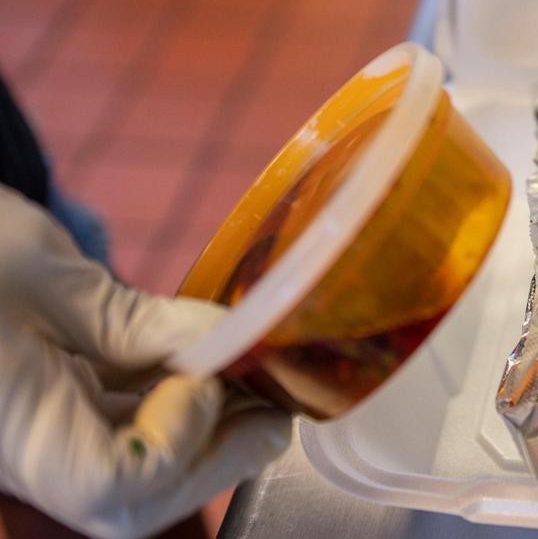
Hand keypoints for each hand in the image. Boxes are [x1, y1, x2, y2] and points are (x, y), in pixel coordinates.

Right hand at [0, 187, 290, 538]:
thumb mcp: (47, 275)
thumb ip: (139, 321)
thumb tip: (230, 340)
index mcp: (12, 430)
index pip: (109, 485)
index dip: (178, 441)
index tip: (208, 376)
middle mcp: (23, 455)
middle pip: (131, 500)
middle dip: (216, 460)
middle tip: (274, 411)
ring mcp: (38, 442)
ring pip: (135, 479)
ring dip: (207, 439)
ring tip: (256, 390)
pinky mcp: (53, 419)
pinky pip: (123, 437)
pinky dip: (175, 412)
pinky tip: (211, 374)